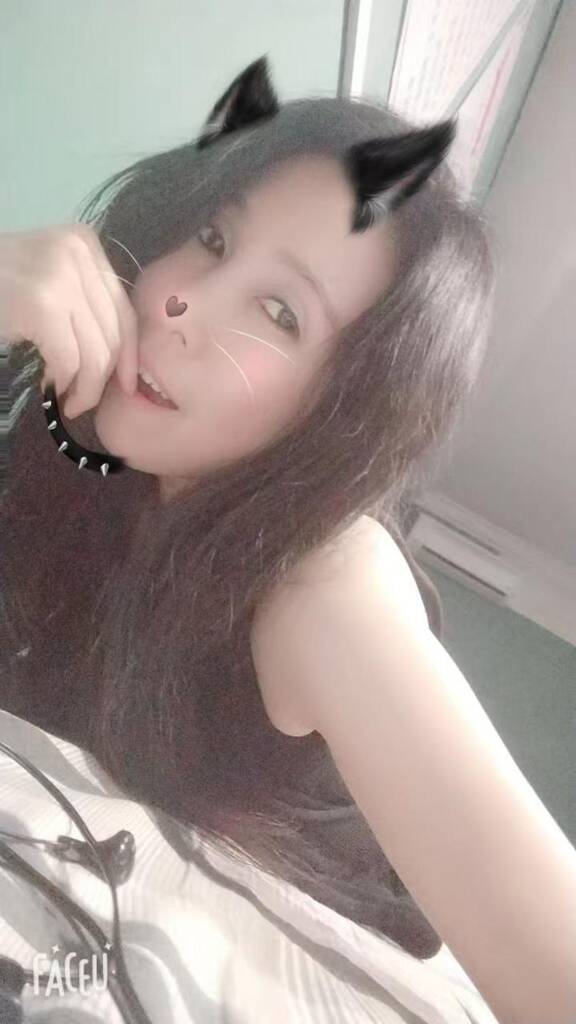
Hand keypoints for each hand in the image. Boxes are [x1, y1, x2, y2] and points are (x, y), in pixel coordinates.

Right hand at [0, 223, 138, 417]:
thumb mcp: (46, 280)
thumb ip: (82, 302)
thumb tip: (122, 359)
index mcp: (83, 242)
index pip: (123, 308)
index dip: (130, 355)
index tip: (127, 385)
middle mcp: (77, 251)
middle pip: (115, 332)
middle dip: (104, 378)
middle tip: (82, 401)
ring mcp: (60, 275)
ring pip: (97, 352)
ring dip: (85, 388)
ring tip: (68, 400)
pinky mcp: (41, 303)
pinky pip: (70, 360)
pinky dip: (64, 383)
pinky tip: (50, 388)